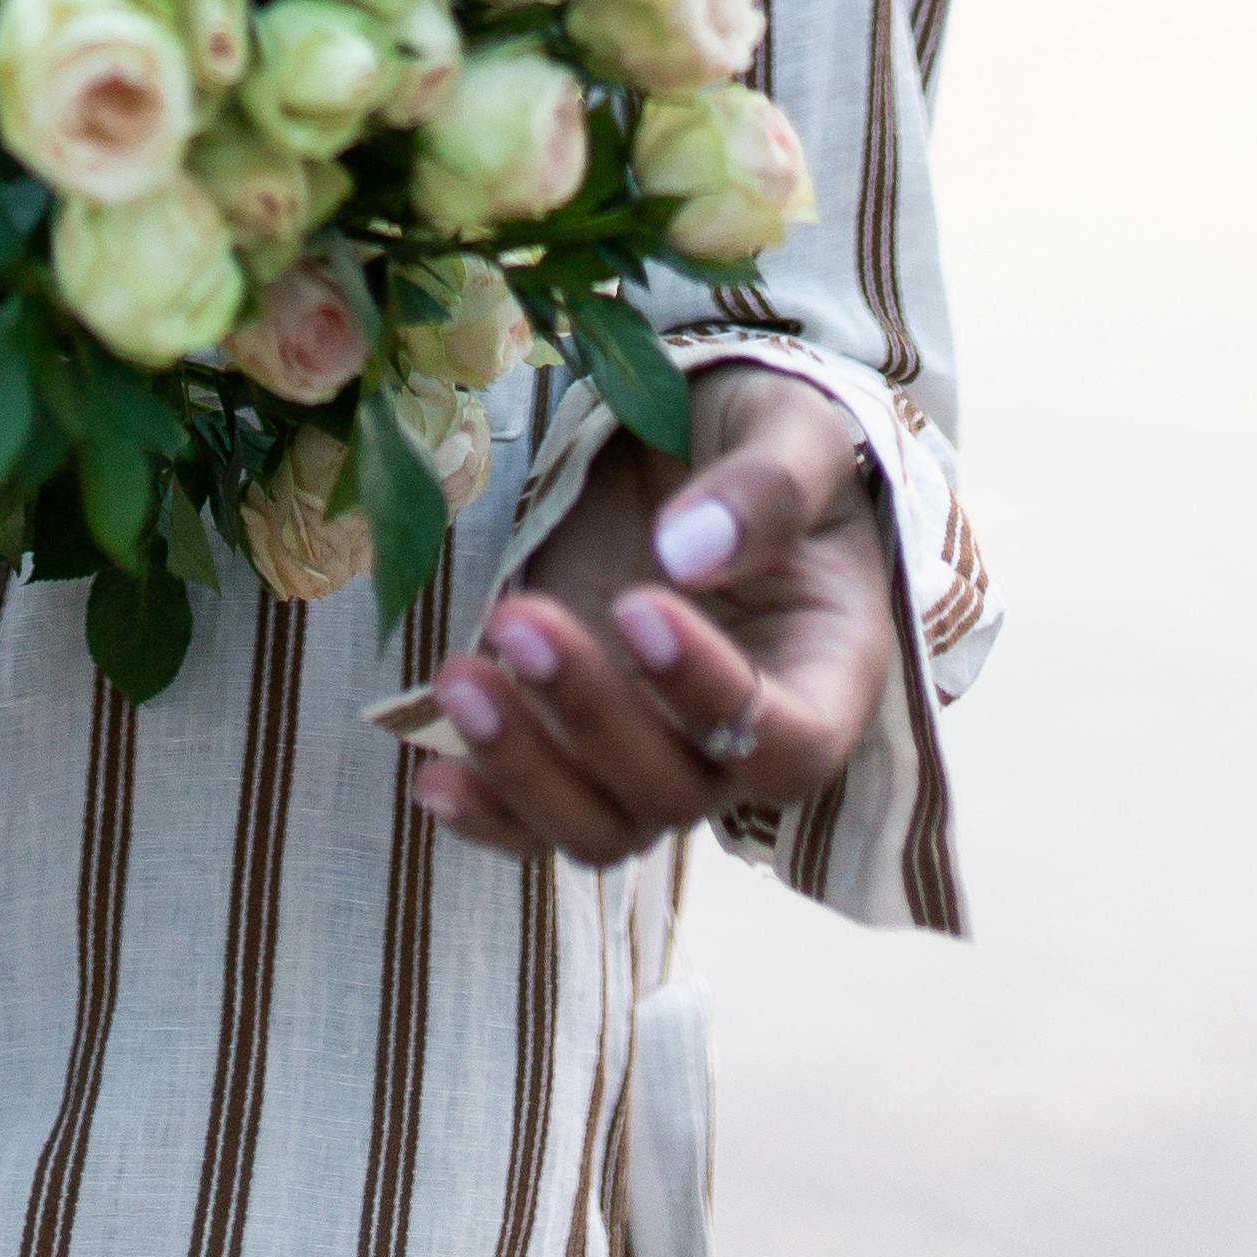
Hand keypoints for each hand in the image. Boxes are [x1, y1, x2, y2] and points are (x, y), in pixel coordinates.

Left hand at [407, 367, 893, 863]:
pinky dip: (489, 814)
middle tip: (518, 619)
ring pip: (604, 828)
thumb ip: (766, 488)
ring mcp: (654, 748)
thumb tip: (687, 555)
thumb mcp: (790, 429)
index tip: (639, 605)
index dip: (713, 698)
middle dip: (590, 718)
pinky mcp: (576, 741)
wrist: (693, 438)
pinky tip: (432, 778)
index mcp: (824, 672)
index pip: (787, 743)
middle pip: (678, 792)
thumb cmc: (763, 431)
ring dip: (526, 771)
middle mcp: (742, 739)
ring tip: (460, 680)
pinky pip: (539, 821)